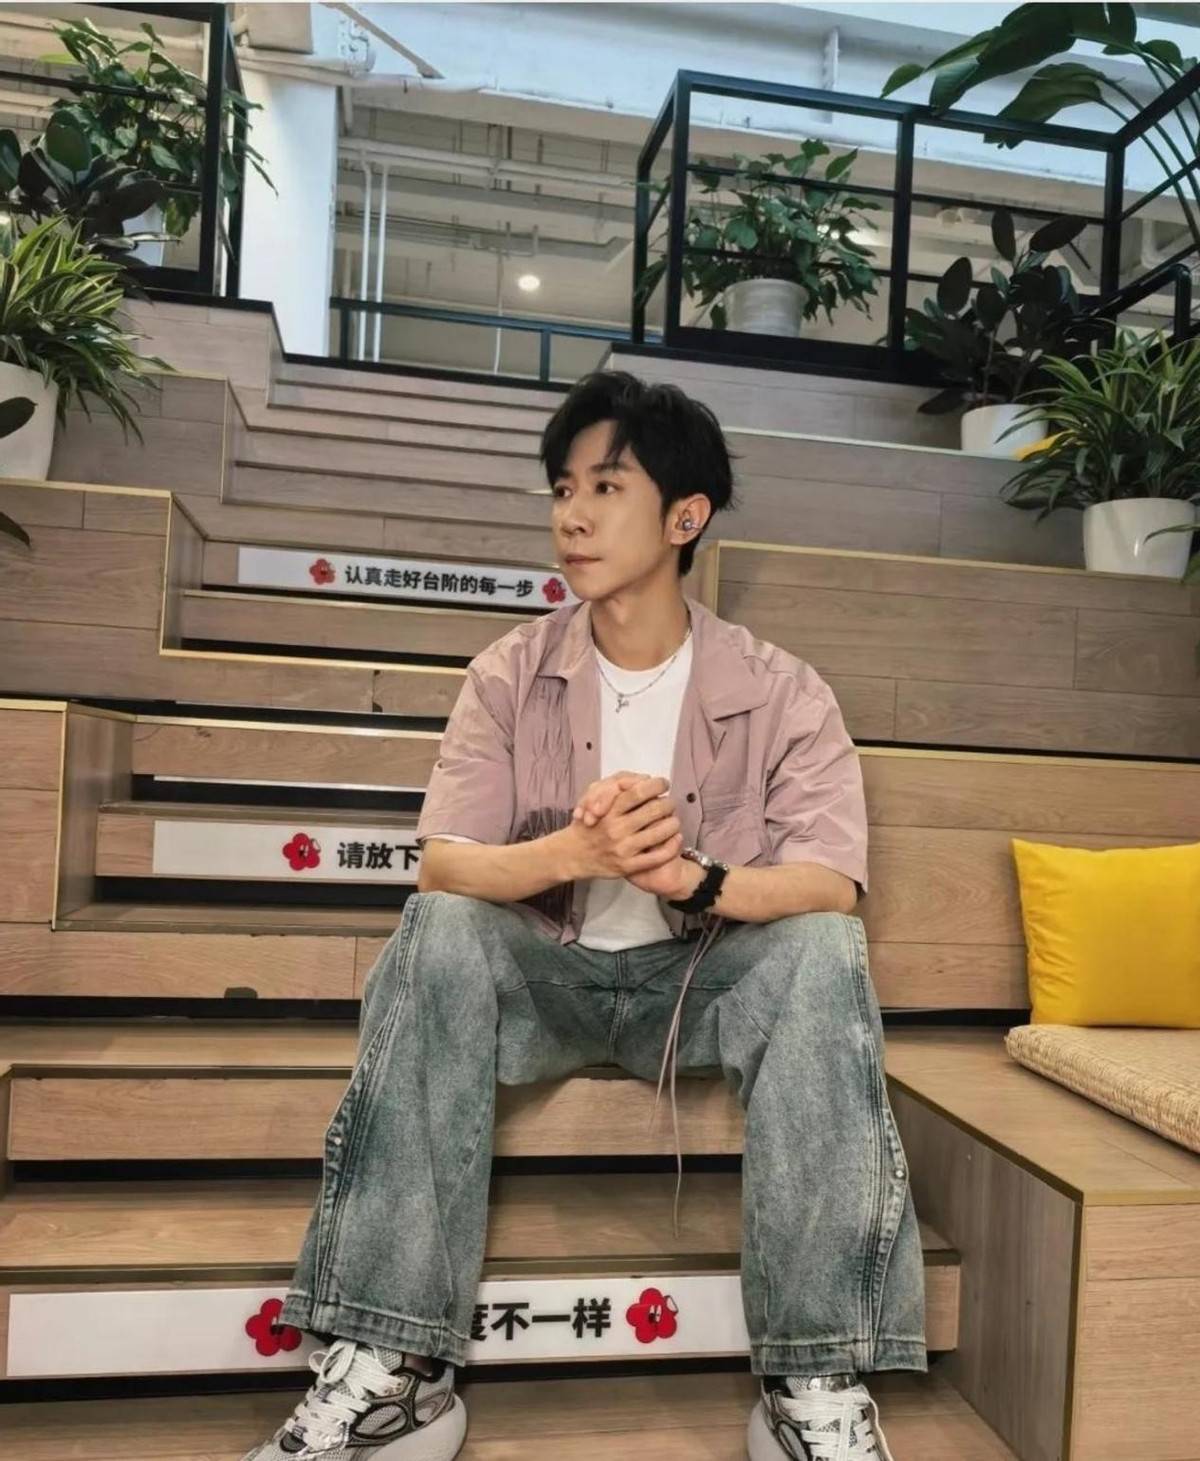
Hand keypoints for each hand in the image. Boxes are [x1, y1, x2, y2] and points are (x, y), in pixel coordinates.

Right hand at [564, 772, 686, 888]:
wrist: (572, 855)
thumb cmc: (588, 825)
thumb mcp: (592, 800)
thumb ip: (615, 788)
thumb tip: (643, 779)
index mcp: (608, 810)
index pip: (637, 792)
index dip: (656, 785)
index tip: (664, 784)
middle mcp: (616, 828)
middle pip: (653, 810)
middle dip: (668, 803)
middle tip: (671, 803)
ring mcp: (623, 848)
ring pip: (659, 832)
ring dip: (673, 823)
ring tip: (674, 820)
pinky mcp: (628, 866)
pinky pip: (657, 856)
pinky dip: (672, 846)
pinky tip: (677, 838)